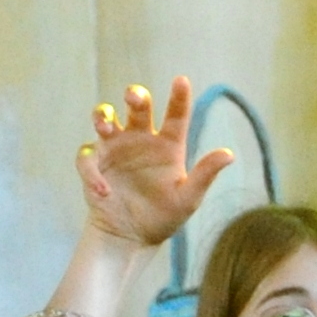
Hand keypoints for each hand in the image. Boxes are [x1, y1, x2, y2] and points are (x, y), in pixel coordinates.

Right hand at [76, 76, 236, 251]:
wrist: (134, 237)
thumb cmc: (165, 215)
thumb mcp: (188, 198)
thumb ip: (205, 175)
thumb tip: (229, 154)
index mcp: (167, 144)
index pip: (176, 115)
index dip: (179, 97)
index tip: (181, 80)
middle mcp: (141, 139)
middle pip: (136, 107)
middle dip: (135, 96)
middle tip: (133, 98)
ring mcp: (115, 148)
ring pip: (104, 118)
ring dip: (102, 115)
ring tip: (105, 125)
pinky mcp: (95, 163)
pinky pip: (87, 156)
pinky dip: (91, 170)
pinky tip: (103, 190)